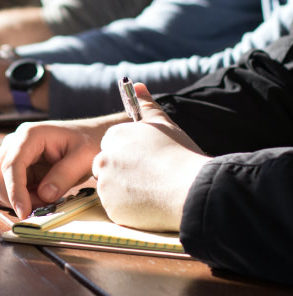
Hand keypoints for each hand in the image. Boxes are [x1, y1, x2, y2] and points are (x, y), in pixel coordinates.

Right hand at [0, 118, 108, 218]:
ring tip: (43, 200)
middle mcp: (14, 143)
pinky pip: (2, 188)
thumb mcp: (84, 158)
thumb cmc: (87, 143)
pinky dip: (14, 199)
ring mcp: (11, 154)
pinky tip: (35, 199)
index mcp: (29, 135)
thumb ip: (64, 176)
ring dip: (15, 200)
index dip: (14, 191)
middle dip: (14, 198)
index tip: (24, 212)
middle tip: (43, 206)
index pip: (11, 165)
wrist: (88, 138)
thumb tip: (44, 195)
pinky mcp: (13, 167)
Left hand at [92, 83, 210, 231]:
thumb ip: (147, 106)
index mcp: (114, 137)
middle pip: (107, 167)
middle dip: (123, 173)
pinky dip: (130, 209)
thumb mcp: (165, 124)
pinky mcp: (111, 208)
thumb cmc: (180, 155)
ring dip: (127, 191)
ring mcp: (105, 185)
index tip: (148, 161)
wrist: (191, 189)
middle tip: (151, 178)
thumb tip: (137, 85)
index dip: (131, 154)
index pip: (113, 145)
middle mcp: (104, 159)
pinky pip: (117, 209)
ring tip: (154, 191)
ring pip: (111, 189)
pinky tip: (151, 205)